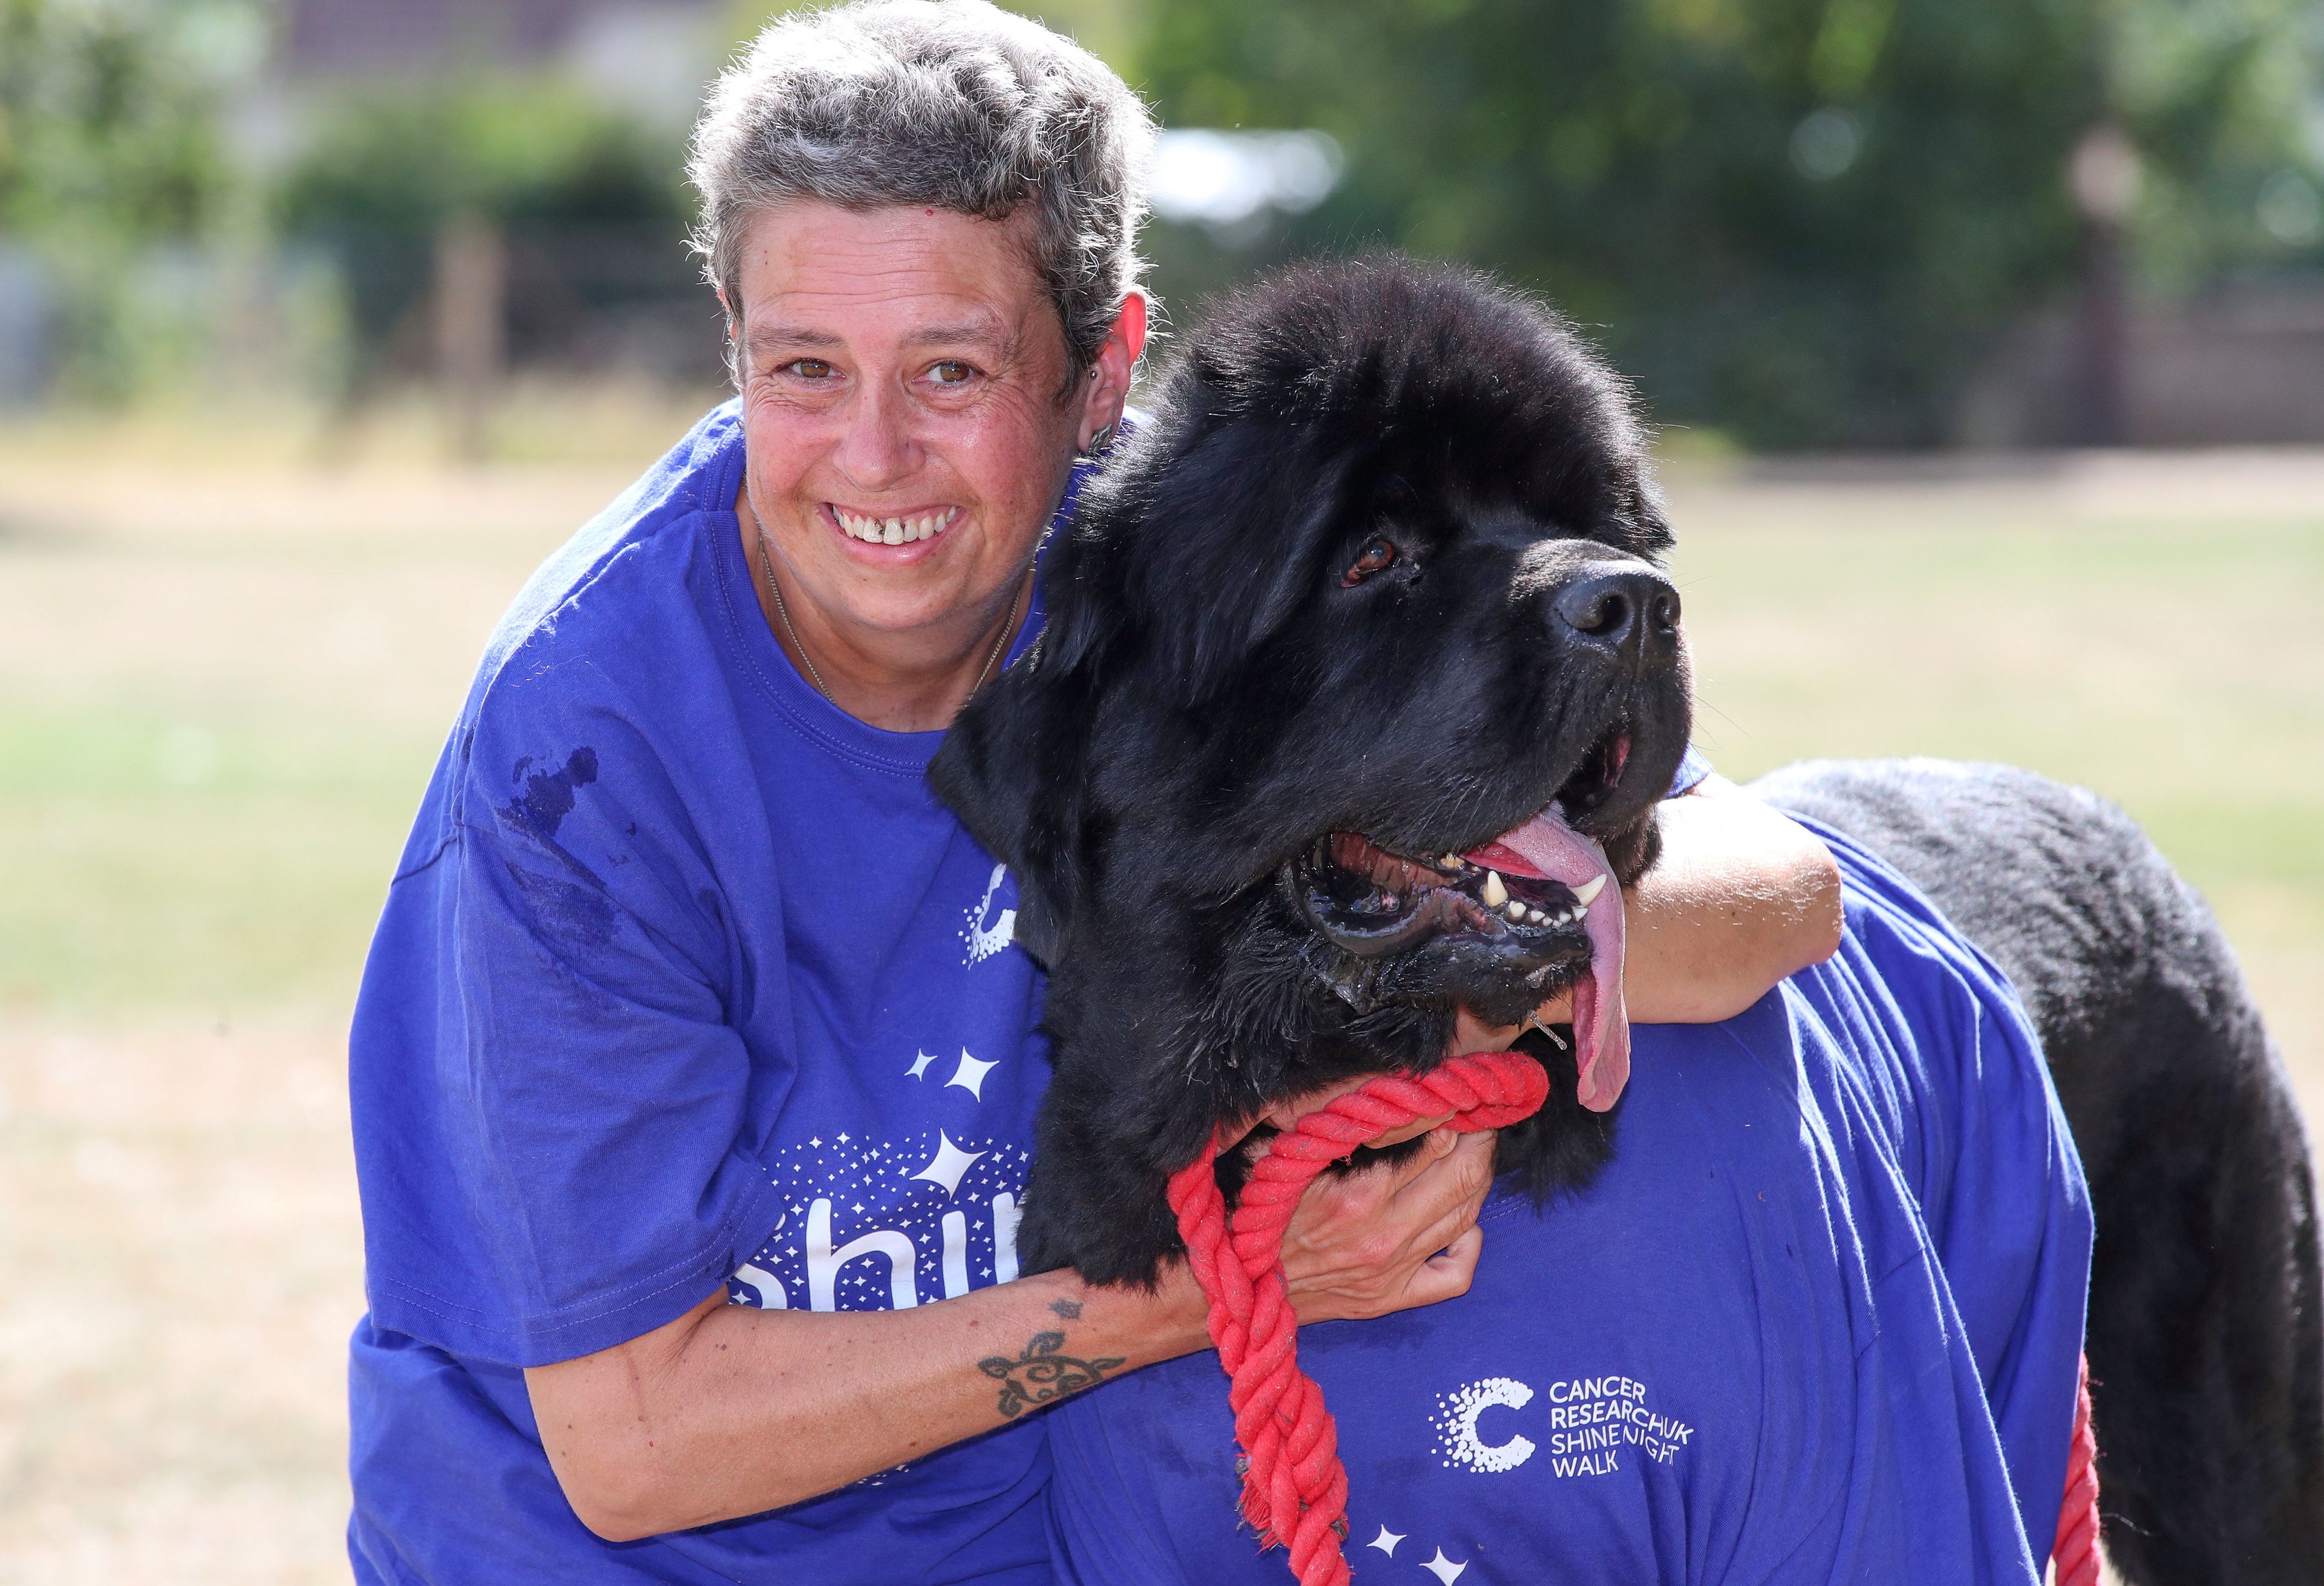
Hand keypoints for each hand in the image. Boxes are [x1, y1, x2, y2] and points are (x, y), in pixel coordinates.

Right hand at [1248, 1007, 1549, 1324]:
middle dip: (1479, 1139)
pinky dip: (1469, 1244)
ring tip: (1472, 1154)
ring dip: (1478, 1179)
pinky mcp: (1391, 1298)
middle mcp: (1384, 1234)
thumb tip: (1359, 1074)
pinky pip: (1456, 1275)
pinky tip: (1461, 1223)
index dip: (1450, 1109)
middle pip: (1465, 1176)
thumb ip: (1318, 1115)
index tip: (1452, 1091)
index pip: (1436, 1138)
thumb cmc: (1250, 1209)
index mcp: (1357, 1193)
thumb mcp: (1274, 1150)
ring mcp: (1392, 1270)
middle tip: (1476, 1117)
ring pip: (1467, 1217)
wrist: (1235, 1287)